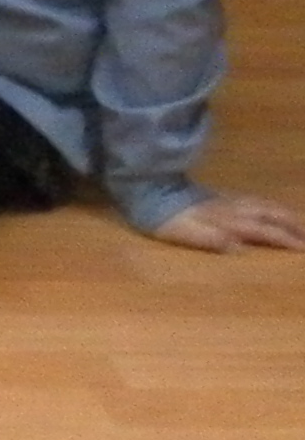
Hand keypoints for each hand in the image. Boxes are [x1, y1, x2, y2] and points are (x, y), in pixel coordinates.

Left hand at [146, 193, 304, 252]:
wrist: (149, 190)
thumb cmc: (165, 218)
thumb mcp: (183, 232)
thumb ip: (210, 239)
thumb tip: (236, 247)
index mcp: (228, 220)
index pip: (263, 231)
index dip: (285, 239)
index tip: (304, 249)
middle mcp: (233, 209)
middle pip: (270, 215)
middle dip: (293, 226)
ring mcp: (228, 201)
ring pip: (265, 206)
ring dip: (286, 215)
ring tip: (301, 225)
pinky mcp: (222, 197)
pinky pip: (256, 201)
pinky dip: (271, 206)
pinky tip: (274, 210)